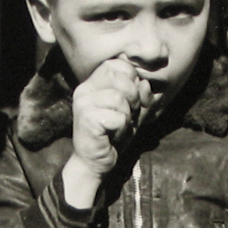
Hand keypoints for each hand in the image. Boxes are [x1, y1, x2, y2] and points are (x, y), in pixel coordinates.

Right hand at [69, 56, 150, 178]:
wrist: (95, 163)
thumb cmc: (113, 135)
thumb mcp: (133, 112)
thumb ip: (142, 96)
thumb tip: (144, 83)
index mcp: (93, 83)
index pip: (118, 64)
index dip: (132, 79)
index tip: (131, 100)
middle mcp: (85, 89)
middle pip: (119, 76)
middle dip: (132, 96)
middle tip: (126, 115)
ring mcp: (83, 103)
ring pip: (120, 98)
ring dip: (127, 116)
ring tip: (118, 127)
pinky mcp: (86, 119)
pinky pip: (118, 117)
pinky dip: (122, 128)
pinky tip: (113, 135)